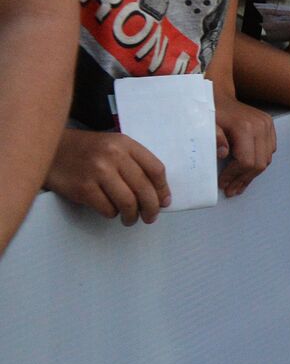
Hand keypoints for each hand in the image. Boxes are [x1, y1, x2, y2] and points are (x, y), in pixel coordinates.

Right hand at [44, 129, 169, 224]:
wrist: (50, 149)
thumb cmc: (87, 150)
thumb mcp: (113, 146)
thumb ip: (134, 163)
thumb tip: (157, 194)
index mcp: (125, 144)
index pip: (155, 169)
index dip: (162, 189)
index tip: (164, 201)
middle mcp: (114, 156)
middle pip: (144, 189)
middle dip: (151, 208)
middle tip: (150, 217)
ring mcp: (97, 171)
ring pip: (127, 202)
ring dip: (132, 216)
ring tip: (130, 219)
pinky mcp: (83, 188)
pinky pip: (107, 209)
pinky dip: (112, 214)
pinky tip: (110, 211)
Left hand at [215, 87, 275, 196]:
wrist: (220, 91)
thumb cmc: (210, 110)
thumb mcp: (206, 124)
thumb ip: (214, 138)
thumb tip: (224, 154)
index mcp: (245, 127)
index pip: (246, 161)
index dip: (235, 176)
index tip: (223, 184)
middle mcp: (261, 127)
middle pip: (259, 163)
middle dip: (244, 179)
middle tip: (231, 190)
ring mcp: (268, 126)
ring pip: (266, 159)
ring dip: (252, 174)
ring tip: (238, 184)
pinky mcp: (270, 126)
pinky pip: (270, 151)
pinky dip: (259, 162)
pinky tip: (247, 169)